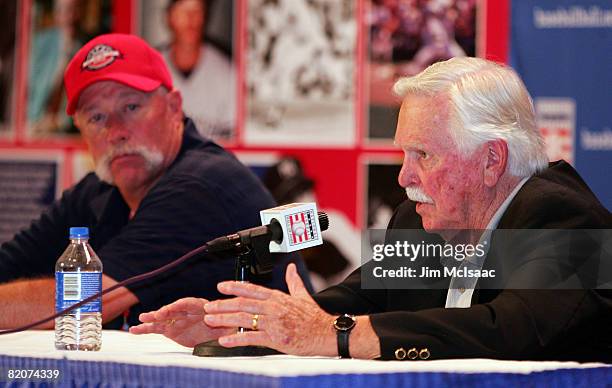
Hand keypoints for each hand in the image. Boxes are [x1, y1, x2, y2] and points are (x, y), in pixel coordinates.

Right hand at [129, 297, 232, 346]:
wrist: (218, 332)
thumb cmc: (223, 325)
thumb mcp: (227, 323)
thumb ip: (223, 321)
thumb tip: (221, 320)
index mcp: (199, 306)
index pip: (188, 303)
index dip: (179, 305)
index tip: (172, 308)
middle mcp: (185, 311)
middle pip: (173, 309)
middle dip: (165, 311)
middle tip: (157, 315)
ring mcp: (176, 320)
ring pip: (162, 318)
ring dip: (152, 317)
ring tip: (141, 319)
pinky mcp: (170, 329)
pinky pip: (156, 328)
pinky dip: (145, 329)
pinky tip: (134, 329)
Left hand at [203, 263, 336, 355]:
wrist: (325, 333)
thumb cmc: (314, 317)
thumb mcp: (302, 295)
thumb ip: (293, 281)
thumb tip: (290, 268)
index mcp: (277, 297)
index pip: (251, 289)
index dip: (234, 287)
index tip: (221, 286)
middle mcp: (273, 308)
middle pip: (243, 303)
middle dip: (222, 305)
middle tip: (208, 307)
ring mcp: (273, 323)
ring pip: (243, 319)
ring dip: (224, 319)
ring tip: (210, 320)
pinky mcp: (275, 338)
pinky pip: (251, 338)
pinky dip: (236, 339)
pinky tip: (224, 340)